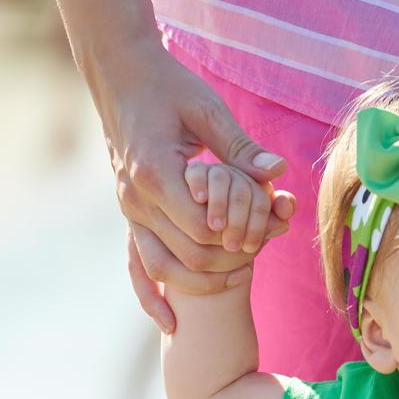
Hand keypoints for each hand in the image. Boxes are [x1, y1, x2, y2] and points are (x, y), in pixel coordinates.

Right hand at [97, 40, 291, 331]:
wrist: (121, 74)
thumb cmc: (169, 86)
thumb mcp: (208, 110)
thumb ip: (241, 148)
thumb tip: (278, 173)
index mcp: (155, 173)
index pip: (203, 229)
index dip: (237, 238)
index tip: (266, 228)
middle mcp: (135, 199)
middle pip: (188, 255)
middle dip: (229, 262)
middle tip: (262, 252)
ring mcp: (128, 211)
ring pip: (162, 269)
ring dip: (201, 282)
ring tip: (238, 278)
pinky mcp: (128, 215)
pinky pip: (135, 265)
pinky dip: (150, 297)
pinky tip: (170, 324)